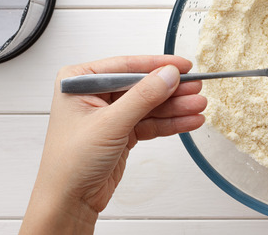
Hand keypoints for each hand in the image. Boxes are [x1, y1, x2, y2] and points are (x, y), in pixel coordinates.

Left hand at [20, 56, 206, 233]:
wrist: (69, 201)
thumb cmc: (70, 163)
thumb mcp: (110, 124)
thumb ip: (143, 96)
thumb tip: (168, 74)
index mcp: (79, 81)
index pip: (126, 66)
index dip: (157, 66)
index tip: (183, 66)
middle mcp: (94, 94)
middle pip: (142, 85)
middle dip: (171, 90)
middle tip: (196, 89)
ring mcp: (110, 114)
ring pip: (150, 104)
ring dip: (175, 107)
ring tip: (198, 107)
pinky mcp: (122, 132)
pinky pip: (151, 122)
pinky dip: (170, 122)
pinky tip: (189, 120)